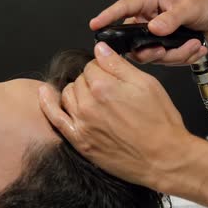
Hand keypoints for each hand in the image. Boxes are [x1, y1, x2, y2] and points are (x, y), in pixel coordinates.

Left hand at [38, 41, 193, 188]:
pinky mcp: (80, 141)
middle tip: (110, 91)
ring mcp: (82, 124)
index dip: (104, 68)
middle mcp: (89, 104)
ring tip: (94, 99)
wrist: (163, 159)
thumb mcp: (147, 84)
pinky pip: (55, 118)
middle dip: (92, 80)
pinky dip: (47, 103)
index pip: (92, 65)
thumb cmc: (160, 123)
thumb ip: (119, 65)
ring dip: (77, 92)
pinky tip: (44, 92)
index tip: (112, 75)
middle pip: (80, 79)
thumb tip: (100, 49)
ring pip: (68, 94)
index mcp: (105, 87)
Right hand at [90, 0, 207, 65]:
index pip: (123, 9)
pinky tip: (194, 48)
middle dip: (153, 51)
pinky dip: (182, 58)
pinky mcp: (161, 48)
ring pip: (152, 56)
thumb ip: (172, 18)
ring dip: (175, 55)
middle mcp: (146, 20)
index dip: (107, 17)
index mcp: (147, 2)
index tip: (96, 25)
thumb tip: (154, 28)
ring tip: (192, 45)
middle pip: (134, 43)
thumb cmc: (201, 3)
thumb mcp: (188, 7)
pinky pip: (165, 61)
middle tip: (165, 50)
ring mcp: (152, 37)